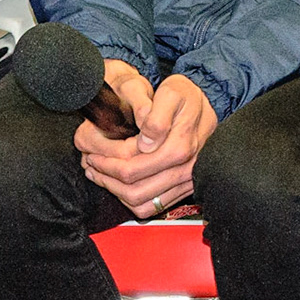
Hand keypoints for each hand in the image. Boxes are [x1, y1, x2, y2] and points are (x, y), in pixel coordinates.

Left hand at [78, 72, 218, 218]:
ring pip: (142, 203)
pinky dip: (132, 201)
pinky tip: (120, 185)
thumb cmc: (186, 96)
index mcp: (179, 148)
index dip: (106, 164)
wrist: (208, 104)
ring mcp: (186, 181)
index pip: (132, 169)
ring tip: (101, 175)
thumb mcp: (171, 93)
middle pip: (134, 190)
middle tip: (91, 165)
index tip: (92, 153)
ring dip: (116, 193)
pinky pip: (153, 206)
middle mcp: (185, 169)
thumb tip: (145, 143)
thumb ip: (157, 117)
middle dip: (106, 179)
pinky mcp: (185, 187)